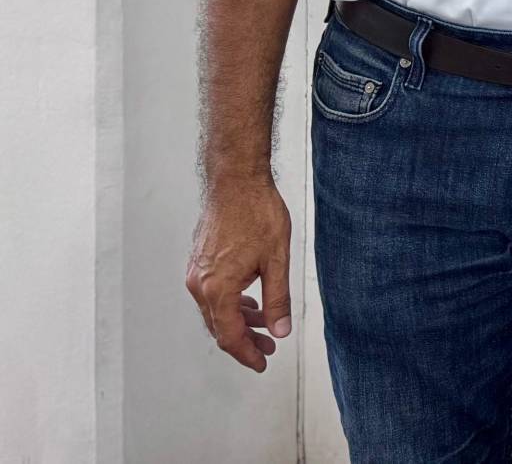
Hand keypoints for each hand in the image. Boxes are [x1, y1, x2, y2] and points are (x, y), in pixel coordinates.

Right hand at [186, 176, 292, 372]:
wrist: (236, 181)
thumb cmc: (257, 213)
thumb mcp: (277, 259)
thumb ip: (278, 299)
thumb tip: (281, 331)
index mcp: (218, 289)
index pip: (230, 336)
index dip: (247, 354)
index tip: (263, 363)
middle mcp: (200, 285)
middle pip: (220, 327)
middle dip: (245, 341)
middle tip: (268, 348)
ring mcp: (196, 273)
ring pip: (216, 310)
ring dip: (239, 321)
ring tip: (264, 326)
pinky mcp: (198, 262)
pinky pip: (212, 294)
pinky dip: (231, 303)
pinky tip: (249, 301)